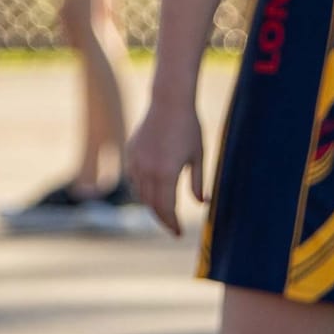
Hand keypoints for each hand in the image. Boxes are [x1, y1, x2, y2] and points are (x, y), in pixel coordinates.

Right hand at [127, 98, 203, 237]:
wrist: (169, 101)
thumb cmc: (189, 127)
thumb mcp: (198, 156)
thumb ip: (198, 182)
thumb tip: (203, 203)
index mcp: (166, 173)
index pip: (166, 208)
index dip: (172, 223)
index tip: (179, 233)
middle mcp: (147, 170)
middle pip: (151, 205)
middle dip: (162, 218)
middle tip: (172, 226)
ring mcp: (136, 161)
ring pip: (140, 193)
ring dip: (151, 204)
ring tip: (164, 209)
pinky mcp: (130, 153)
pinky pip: (134, 178)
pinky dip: (142, 188)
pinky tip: (152, 189)